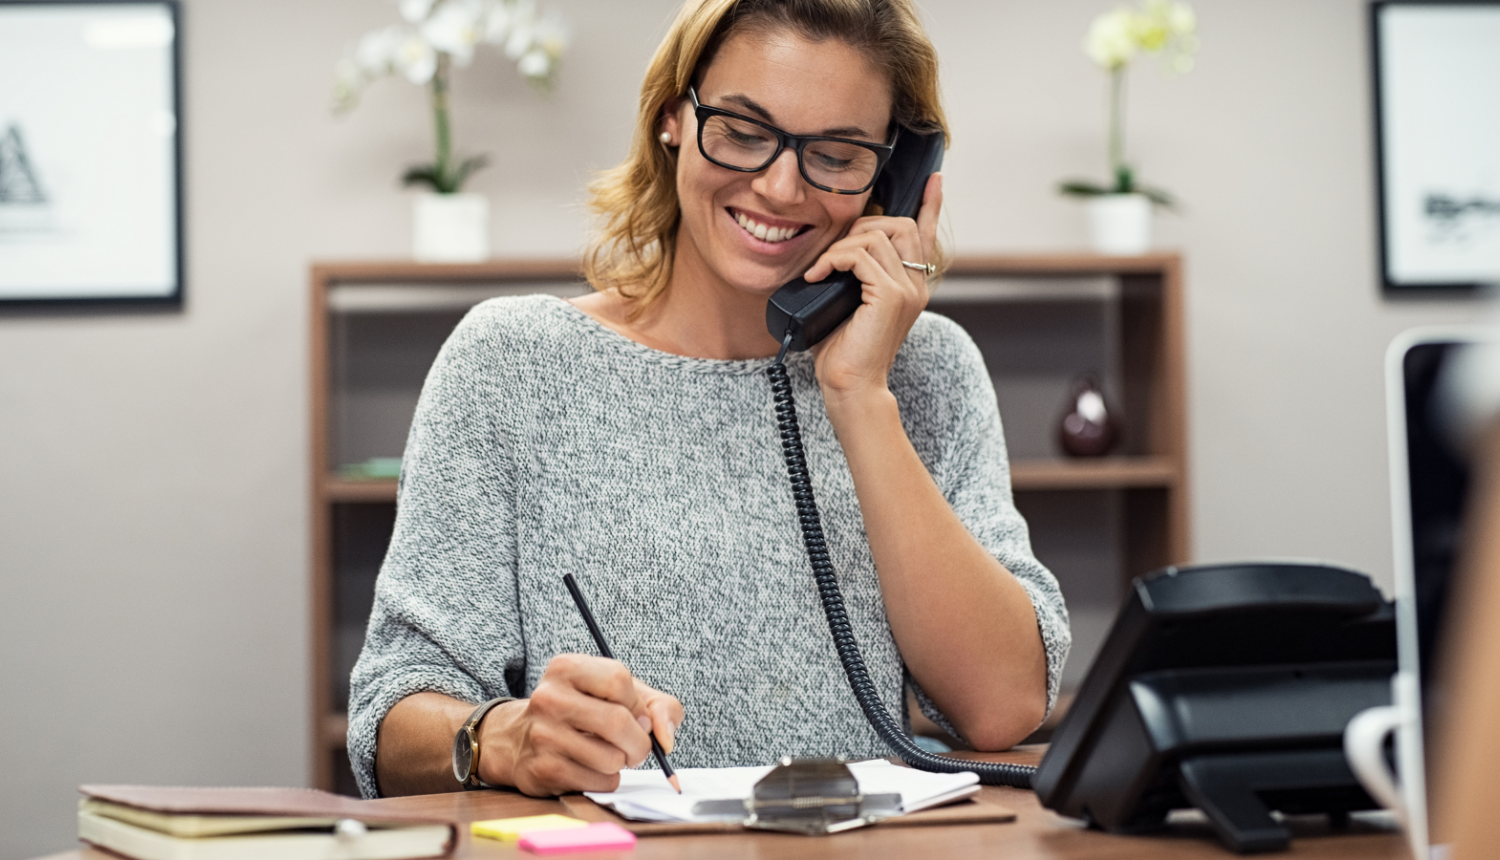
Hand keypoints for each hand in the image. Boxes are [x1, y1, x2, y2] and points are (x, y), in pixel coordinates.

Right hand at [481, 653, 683, 795]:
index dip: (637, 704)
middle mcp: (549, 698)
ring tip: (609, 755)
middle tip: (636, 747)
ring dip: (622, 763)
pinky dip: (607, 780)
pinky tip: (591, 768)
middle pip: (617, 722)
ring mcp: (543, 735)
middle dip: (639, 742)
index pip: (618, 680)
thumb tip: (665, 737)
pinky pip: (599, 782)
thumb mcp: (618, 694)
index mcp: (567, 668)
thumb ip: (657, 706)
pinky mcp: (543, 770)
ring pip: (611, 758)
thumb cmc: (582, 712)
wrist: (519, 739)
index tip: (636, 714)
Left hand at [799, 172, 942, 401]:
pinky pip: (860, 255)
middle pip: (900, 224)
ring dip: (841, 246)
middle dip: (863, 225)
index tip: (934, 179)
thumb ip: (856, 276)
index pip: (926, 235)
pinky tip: (818, 276)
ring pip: (877, 236)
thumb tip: (837, 252)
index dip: (931, 204)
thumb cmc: (845, 351)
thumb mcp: (850, 303)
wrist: (851, 386)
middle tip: (835, 252)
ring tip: (822, 270)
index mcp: (911, 285)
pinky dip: (833, 259)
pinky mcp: (891, 297)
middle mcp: (916, 284)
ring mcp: (907, 290)